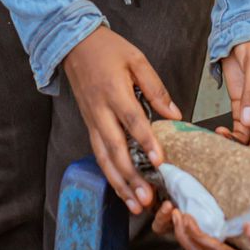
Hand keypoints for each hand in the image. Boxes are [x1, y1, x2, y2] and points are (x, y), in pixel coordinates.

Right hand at [63, 25, 181, 214]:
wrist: (74, 45)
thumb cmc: (108, 50)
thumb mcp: (136, 59)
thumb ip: (155, 88)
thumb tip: (175, 114)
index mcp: (113, 91)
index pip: (132, 120)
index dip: (146, 142)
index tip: (160, 161)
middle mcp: (100, 111)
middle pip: (115, 149)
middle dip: (131, 177)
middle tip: (146, 198)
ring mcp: (91, 121)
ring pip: (104, 159)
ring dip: (119, 184)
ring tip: (135, 205)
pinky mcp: (88, 126)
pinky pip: (98, 154)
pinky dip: (110, 175)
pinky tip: (121, 190)